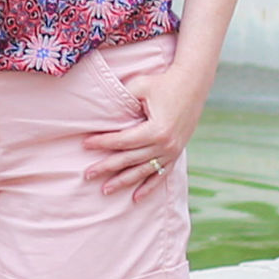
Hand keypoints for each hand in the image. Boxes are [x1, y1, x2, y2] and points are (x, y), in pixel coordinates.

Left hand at [82, 63, 203, 199]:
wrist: (193, 82)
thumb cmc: (163, 81)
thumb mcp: (140, 86)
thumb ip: (121, 101)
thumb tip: (101, 114)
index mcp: (156, 130)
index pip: (123, 141)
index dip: (102, 143)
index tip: (85, 144)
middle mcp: (165, 145)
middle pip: (129, 159)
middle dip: (106, 167)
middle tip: (87, 175)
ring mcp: (172, 151)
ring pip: (143, 171)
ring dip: (124, 181)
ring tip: (105, 190)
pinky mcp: (177, 152)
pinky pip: (161, 174)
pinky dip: (148, 186)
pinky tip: (136, 197)